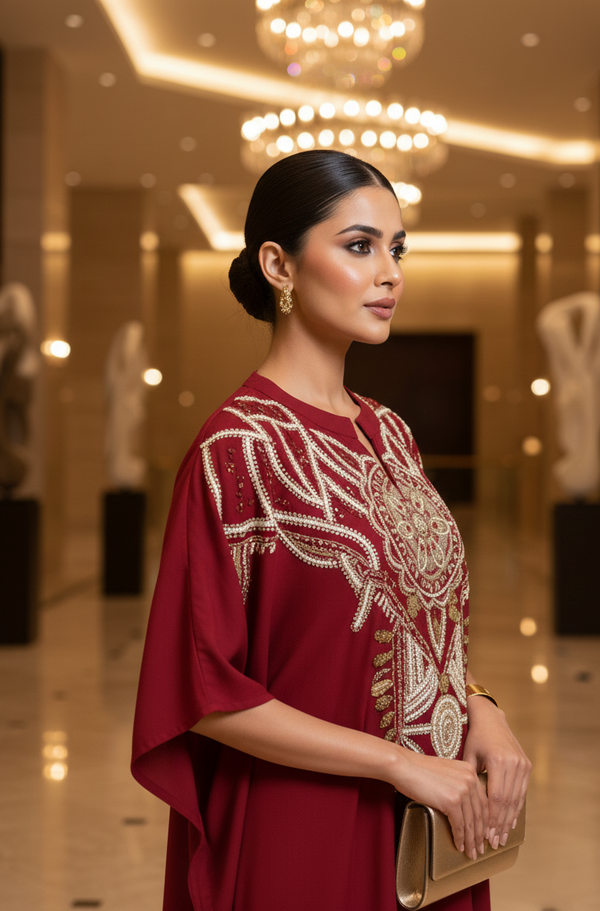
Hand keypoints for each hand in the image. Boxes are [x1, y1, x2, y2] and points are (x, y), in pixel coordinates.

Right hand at [396, 751, 488, 860]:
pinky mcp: (452, 801)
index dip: (485, 820)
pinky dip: (460, 838)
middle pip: (480, 813)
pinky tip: (459, 846)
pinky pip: (459, 825)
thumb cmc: (419, 769)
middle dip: (480, 834)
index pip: (483, 800)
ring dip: (472, 841)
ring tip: (472, 852)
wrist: (404, 766)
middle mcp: (470, 779)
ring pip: (471, 822)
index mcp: (470, 771)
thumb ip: (458, 783)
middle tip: (480, 848)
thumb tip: (463, 804)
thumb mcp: (446, 772)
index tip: (485, 833)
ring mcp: (462, 790)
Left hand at [463, 696, 530, 850]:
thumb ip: (470, 780)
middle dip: (500, 824)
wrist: (492, 719)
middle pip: (508, 801)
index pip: (496, 797)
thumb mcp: (468, 756)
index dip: (491, 818)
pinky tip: (510, 821)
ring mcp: (523, 764)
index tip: (485, 834)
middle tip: (494, 842)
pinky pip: (522, 791)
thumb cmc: (475, 737)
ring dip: (509, 820)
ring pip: (517, 799)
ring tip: (502, 837)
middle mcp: (514, 763)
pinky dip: (516, 808)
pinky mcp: (526, 765)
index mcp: (498, 761)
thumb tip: (464, 807)